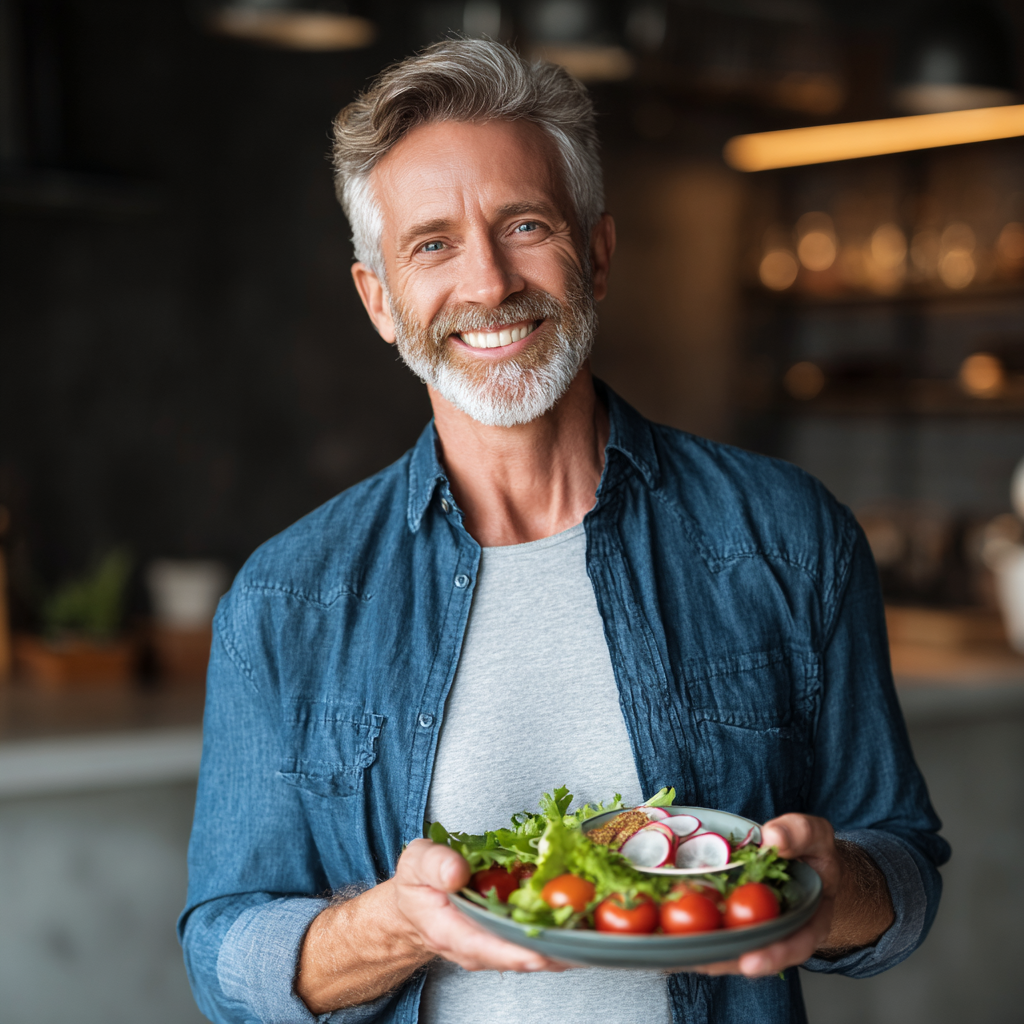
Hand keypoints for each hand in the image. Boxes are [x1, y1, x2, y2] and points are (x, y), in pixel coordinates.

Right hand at [392, 839, 570, 973]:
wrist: (418, 906)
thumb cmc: (418, 884)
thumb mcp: (417, 863)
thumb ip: (435, 865)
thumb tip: (457, 871)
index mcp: (452, 932)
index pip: (485, 948)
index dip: (514, 950)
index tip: (540, 951)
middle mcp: (479, 948)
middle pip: (520, 956)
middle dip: (554, 949)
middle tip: (586, 936)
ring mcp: (497, 948)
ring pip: (537, 953)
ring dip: (567, 944)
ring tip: (597, 930)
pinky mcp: (512, 941)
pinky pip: (540, 942)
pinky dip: (564, 934)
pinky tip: (587, 921)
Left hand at [687, 814, 841, 977]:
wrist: (804, 859)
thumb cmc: (811, 850)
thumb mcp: (815, 836)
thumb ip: (800, 834)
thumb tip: (773, 838)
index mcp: (808, 920)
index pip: (795, 945)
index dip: (773, 956)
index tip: (750, 962)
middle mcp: (779, 931)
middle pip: (754, 954)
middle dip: (727, 960)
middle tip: (702, 961)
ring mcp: (754, 926)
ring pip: (730, 948)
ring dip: (704, 951)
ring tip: (677, 952)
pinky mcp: (733, 917)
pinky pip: (715, 927)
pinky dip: (693, 931)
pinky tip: (669, 930)